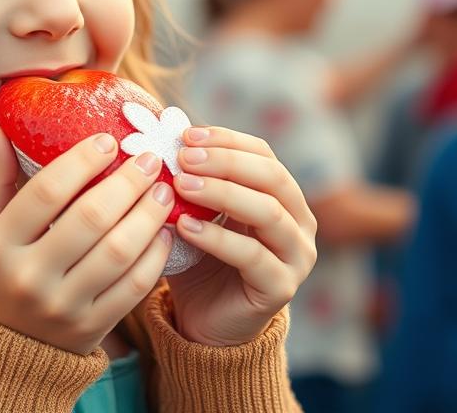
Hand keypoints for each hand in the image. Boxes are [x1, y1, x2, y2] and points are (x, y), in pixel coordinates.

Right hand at [0, 125, 175, 354]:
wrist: (4, 351)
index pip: (46, 192)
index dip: (81, 161)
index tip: (108, 140)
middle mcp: (29, 276)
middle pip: (90, 218)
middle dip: (127, 183)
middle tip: (149, 159)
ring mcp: (63, 306)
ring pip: (119, 252)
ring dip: (149, 215)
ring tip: (164, 190)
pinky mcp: (92, 328)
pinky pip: (134, 287)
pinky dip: (155, 256)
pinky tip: (164, 231)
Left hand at [166, 126, 316, 345]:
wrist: (204, 320)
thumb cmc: (198, 258)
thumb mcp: (193, 211)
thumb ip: (186, 179)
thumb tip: (158, 137)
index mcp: (281, 196)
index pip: (263, 154)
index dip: (226, 140)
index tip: (185, 135)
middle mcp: (298, 222)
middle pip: (272, 177)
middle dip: (225, 162)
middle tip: (183, 158)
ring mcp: (296, 256)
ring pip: (268, 213)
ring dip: (222, 193)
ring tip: (181, 186)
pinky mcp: (281, 288)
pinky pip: (252, 256)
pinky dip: (216, 237)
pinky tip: (184, 227)